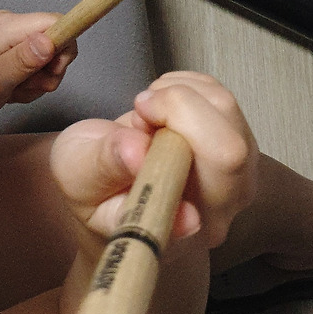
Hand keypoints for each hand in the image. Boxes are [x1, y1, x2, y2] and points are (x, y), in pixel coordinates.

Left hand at [0, 10, 75, 119]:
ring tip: (12, 91)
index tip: (52, 71)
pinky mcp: (6, 47)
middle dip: (48, 71)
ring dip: (35, 80)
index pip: (57, 22)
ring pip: (45, 57)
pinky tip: (9, 89)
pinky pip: (31, 63)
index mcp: (9, 27)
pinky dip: (26, 81)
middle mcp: (11, 25)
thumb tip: (51, 41)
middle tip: (26, 87)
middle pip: (54, 42)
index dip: (64, 48)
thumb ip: (24, 60)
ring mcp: (8, 36)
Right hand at [50, 71, 258, 251]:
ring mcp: (237, 173)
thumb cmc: (91, 191)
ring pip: (226, 111)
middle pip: (231, 146)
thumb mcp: (75, 179)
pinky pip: (221, 97)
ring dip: (179, 94)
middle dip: (177, 108)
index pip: (214, 187)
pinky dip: (186, 86)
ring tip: (145, 114)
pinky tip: (161, 107)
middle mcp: (222, 206)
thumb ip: (102, 166)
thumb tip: (137, 151)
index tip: (142, 137)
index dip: (190, 145)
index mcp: (183, 227)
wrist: (106, 189)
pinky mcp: (237, 142)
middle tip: (138, 116)